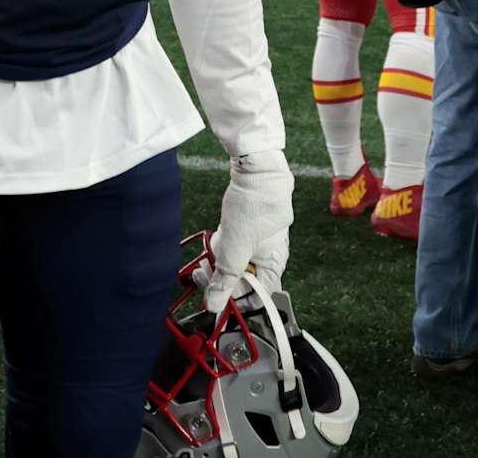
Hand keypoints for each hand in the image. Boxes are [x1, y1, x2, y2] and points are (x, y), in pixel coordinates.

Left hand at [199, 150, 292, 312]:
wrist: (257, 171)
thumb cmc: (254, 207)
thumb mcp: (234, 249)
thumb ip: (224, 280)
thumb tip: (214, 306)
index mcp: (273, 266)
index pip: (257, 299)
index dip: (235, 302)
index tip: (215, 297)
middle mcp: (270, 257)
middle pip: (244, 283)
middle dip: (222, 279)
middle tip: (204, 273)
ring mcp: (260, 243)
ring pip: (237, 264)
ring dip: (220, 262)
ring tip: (210, 253)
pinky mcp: (251, 229)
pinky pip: (235, 247)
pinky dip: (223, 247)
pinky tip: (217, 240)